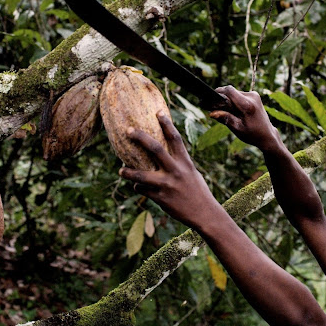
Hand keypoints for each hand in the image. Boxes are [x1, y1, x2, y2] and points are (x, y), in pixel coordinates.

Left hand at [119, 112, 223, 229]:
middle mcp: (176, 171)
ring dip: (129, 173)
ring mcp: (167, 185)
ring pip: (142, 176)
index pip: (175, 139)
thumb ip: (177, 163)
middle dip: (141, 138)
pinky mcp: (161, 199)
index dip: (167, 124)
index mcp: (185, 163)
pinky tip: (138, 187)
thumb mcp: (190, 173)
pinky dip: (139, 187)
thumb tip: (160, 154)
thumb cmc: (196, 191)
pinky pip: (144, 191)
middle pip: (156, 149)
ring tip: (121, 170)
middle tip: (128, 130)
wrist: (204, 214)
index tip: (158, 112)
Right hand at [209, 86, 280, 152]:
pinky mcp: (254, 95)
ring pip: (234, 93)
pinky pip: (239, 95)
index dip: (218, 92)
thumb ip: (225, 119)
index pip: (229, 91)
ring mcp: (254, 95)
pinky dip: (234, 101)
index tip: (210, 99)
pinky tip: (235, 111)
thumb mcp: (237, 129)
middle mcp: (252, 97)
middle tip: (216, 109)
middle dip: (222, 99)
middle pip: (231, 92)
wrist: (267, 135)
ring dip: (228, 100)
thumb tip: (211, 112)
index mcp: (247, 105)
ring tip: (227, 112)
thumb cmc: (252, 134)